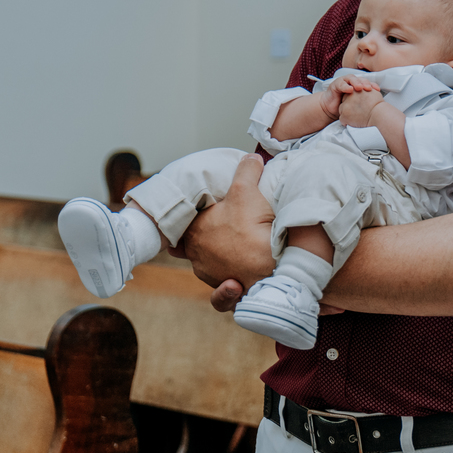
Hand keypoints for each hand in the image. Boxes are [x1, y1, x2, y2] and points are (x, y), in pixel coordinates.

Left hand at [166, 153, 275, 310]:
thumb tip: (251, 157)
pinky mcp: (226, 294)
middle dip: (206, 240)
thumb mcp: (248, 189)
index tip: (202, 215)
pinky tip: (237, 283)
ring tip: (240, 255)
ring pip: (210, 269)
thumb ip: (246, 170)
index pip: (184, 223)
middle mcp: (197, 256)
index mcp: (196, 231)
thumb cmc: (253, 226)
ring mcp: (211, 277)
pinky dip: (227, 290)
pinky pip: (221, 296)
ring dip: (221, 263)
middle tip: (223, 232)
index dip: (192, 218)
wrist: (268, 265)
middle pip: (195, 247)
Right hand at [321, 76, 379, 119]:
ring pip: (352, 79)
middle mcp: (352, 82)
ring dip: (356, 82)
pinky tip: (349, 90)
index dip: (373, 86)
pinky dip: (345, 86)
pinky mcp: (336, 84)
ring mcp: (344, 82)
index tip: (378, 90)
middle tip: (369, 89)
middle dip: (366, 83)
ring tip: (359, 88)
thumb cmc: (345, 105)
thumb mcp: (356, 104)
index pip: (368, 83)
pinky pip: (341, 84)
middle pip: (361, 80)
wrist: (331, 107)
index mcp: (359, 86)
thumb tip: (378, 107)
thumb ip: (364, 102)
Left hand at [338, 88, 384, 127]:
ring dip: (348, 115)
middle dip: (350, 107)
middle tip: (358, 112)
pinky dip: (347, 122)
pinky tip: (355, 123)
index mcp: (354, 90)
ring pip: (342, 112)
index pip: (349, 96)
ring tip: (357, 118)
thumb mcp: (372, 92)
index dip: (354, 102)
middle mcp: (347, 97)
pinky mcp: (344, 116)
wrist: (378, 114)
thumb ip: (365, 91)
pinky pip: (342, 120)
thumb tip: (366, 91)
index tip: (360, 106)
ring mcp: (345, 106)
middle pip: (345, 103)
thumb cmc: (378, 104)